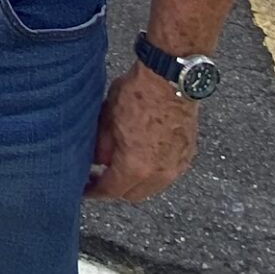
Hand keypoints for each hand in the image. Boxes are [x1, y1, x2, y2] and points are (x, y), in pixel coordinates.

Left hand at [85, 63, 198, 202]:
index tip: (86, 189)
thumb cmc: (137, 94)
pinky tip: (143, 155)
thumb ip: (101, 147)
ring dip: (136, 180)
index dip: (95, 191)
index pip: (111, 191)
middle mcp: (160, 173)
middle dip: (115, 188)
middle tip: (101, 176)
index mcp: (135, 167)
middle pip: (132, 194)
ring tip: (122, 164)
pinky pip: (167, 172)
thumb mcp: (106, 120)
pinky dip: (153, 170)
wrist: (169, 78)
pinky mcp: (188, 154)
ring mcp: (177, 165)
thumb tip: (96, 161)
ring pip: (152, 186)